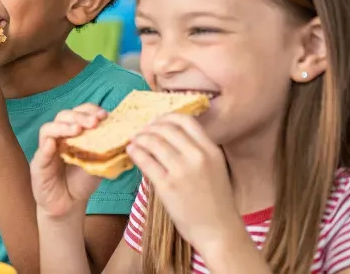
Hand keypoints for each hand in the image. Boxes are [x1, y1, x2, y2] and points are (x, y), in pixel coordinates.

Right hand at [31, 104, 107, 218]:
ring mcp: (47, 149)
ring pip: (48, 129)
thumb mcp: (99, 165)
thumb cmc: (82, 183)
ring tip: (77, 129)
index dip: (91, 111)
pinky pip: (41, 150)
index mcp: (74, 133)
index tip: (105, 116)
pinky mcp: (39, 163)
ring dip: (63, 126)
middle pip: (64, 116)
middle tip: (94, 122)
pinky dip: (48, 144)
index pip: (79, 113)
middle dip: (80, 116)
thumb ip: (106, 152)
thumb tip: (125, 140)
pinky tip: (55, 144)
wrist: (68, 205)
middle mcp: (59, 136)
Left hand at [126, 113, 243, 252]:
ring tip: (133, 140)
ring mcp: (182, 171)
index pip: (186, 121)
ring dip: (139, 138)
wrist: (218, 231)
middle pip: (166, 129)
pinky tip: (131, 151)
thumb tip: (171, 136)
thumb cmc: (216, 202)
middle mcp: (197, 157)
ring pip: (153, 142)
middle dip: (149, 127)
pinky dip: (135, 152)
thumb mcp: (215, 169)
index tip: (156, 122)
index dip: (166, 117)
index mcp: (211, 150)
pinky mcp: (167, 186)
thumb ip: (198, 151)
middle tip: (140, 131)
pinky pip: (145, 161)